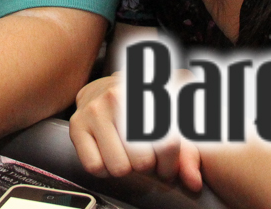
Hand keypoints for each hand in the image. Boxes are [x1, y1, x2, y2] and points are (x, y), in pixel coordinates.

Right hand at [69, 73, 201, 190]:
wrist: (101, 88)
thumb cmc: (142, 108)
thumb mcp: (172, 122)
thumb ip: (189, 152)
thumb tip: (193, 182)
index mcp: (149, 90)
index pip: (168, 144)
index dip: (170, 163)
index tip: (165, 162)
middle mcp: (120, 96)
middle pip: (143, 162)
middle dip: (146, 166)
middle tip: (143, 156)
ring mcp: (96, 109)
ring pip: (119, 167)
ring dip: (125, 167)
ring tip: (126, 153)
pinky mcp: (77, 124)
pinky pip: (95, 167)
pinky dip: (103, 168)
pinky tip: (108, 152)